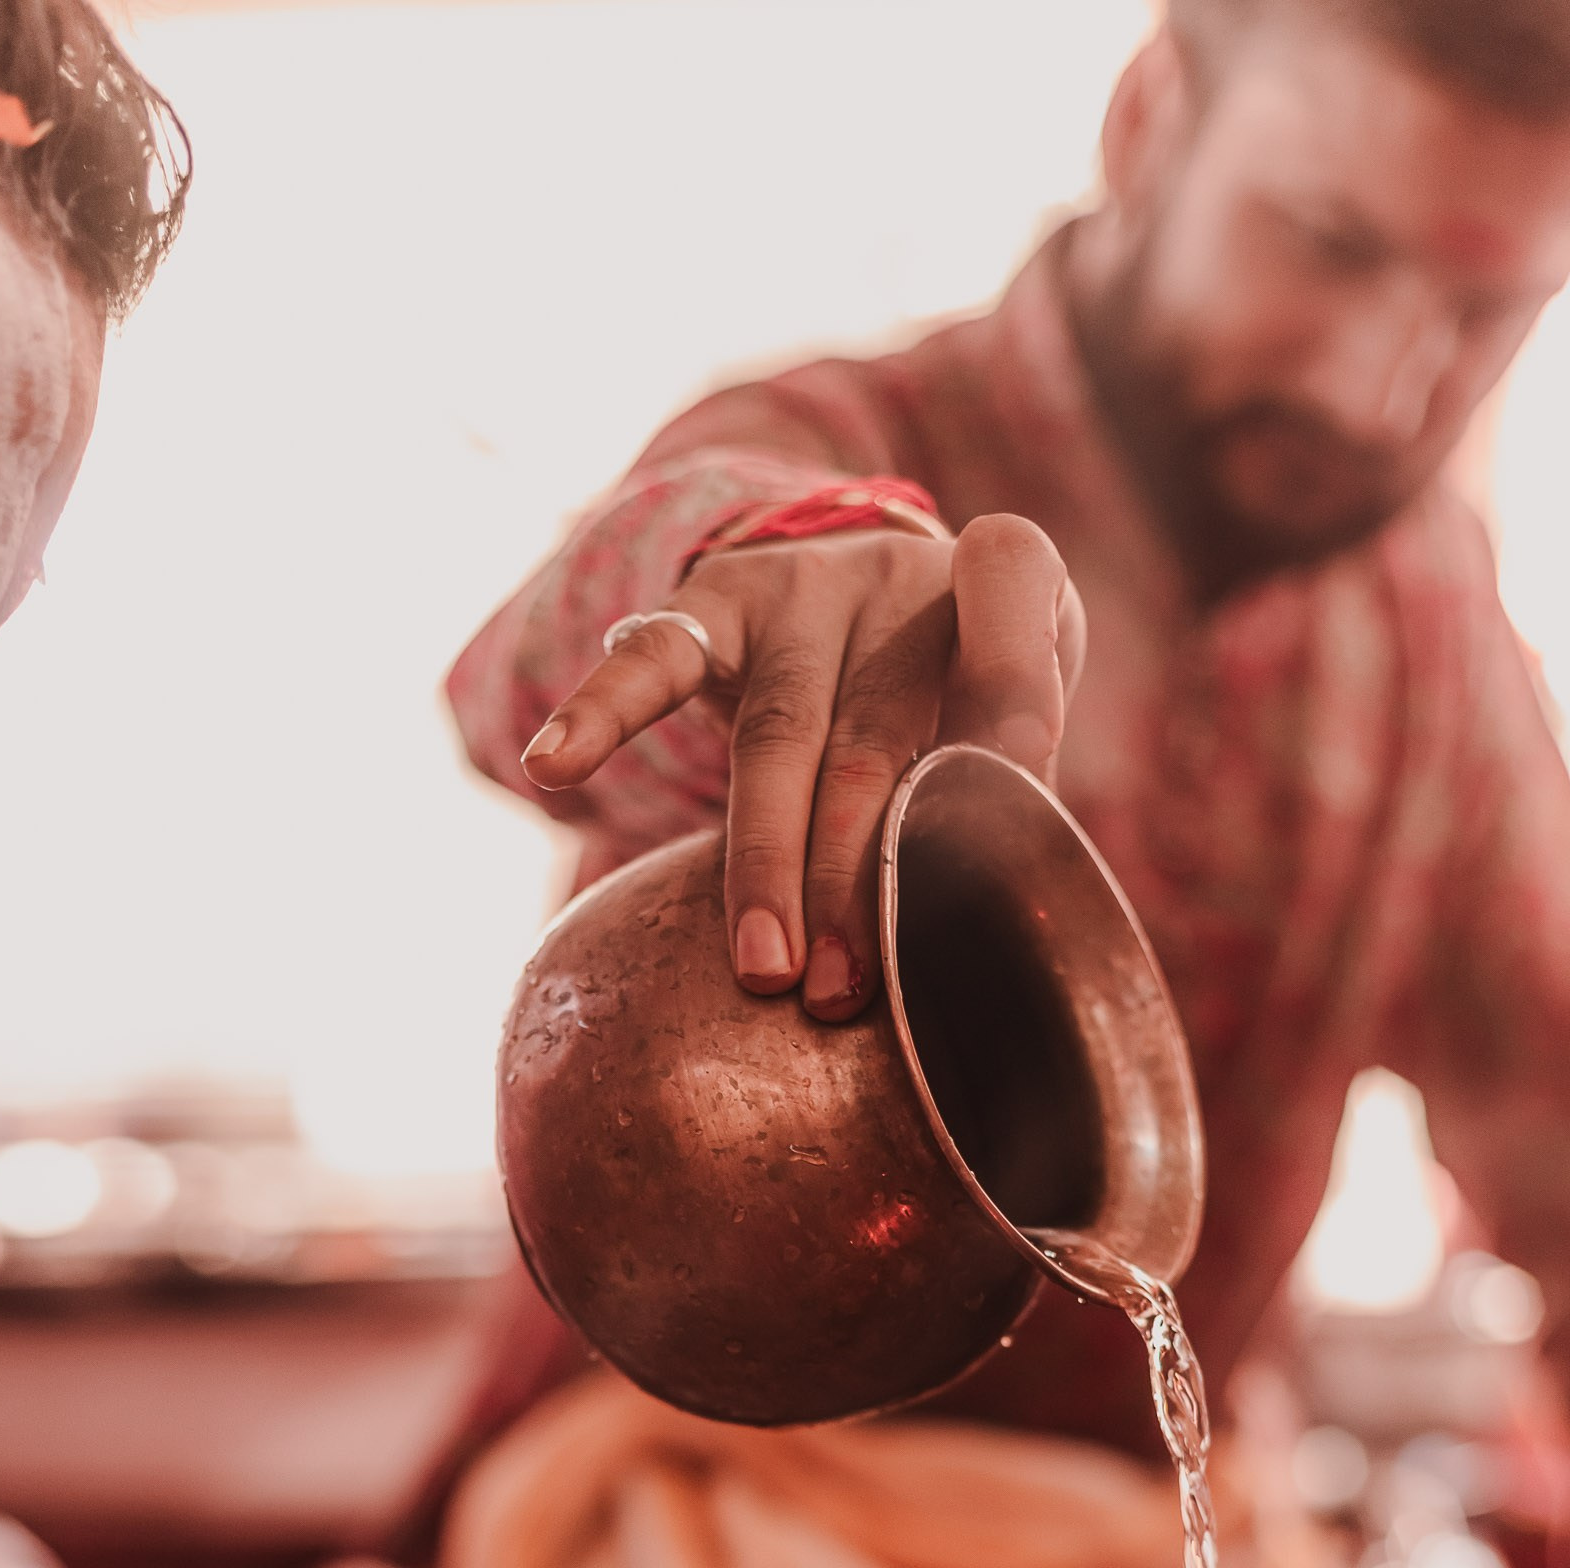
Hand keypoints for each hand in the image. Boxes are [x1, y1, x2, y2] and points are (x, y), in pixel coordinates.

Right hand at [521, 515, 1083, 1017]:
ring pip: (778, 736)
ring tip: (764, 968)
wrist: (867, 586)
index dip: (1014, 702)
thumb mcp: (1006, 711)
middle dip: (856, 874)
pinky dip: (599, 714)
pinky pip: (653, 660)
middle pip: (872, 739)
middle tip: (843, 990)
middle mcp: (895, 575)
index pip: (1016, 624)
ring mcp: (799, 588)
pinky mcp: (714, 602)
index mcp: (996, 589)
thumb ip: (1008, 794)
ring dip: (766, 864)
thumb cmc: (952, 685)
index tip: (1013, 788)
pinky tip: (554, 766)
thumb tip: (985, 931)